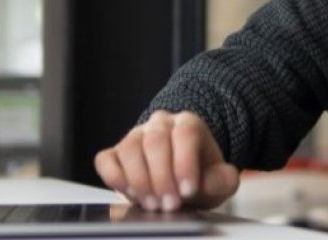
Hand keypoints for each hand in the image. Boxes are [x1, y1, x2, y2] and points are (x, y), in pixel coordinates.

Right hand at [94, 110, 239, 211]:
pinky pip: (105, 160)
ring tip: (153, 204)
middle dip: (162, 177)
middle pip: (156, 140)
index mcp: (188, 124)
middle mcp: (160, 124)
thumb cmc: (199, 175)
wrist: (180, 177)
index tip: (188, 190)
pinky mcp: (114, 153)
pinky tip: (129, 192)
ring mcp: (134, 136)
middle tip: (170, 204)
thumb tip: (210, 181)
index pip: (185, 133)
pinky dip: (114, 177)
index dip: (185, 163)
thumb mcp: (219, 180)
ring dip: (140, 180)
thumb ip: (222, 179)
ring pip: (130, 148)